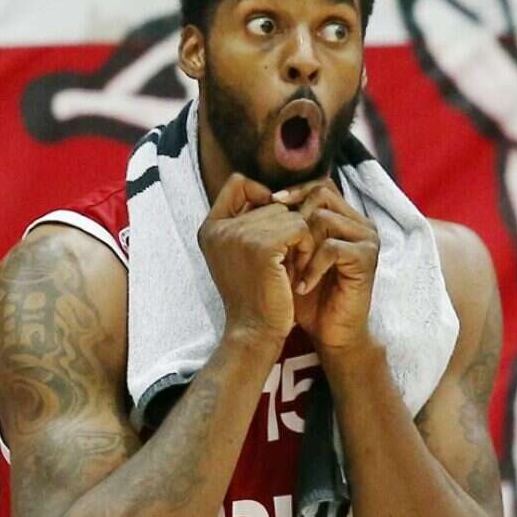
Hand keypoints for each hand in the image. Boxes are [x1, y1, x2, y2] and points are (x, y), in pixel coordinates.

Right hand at [198, 174, 313, 344]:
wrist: (254, 333)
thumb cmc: (255, 297)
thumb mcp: (241, 256)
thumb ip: (248, 224)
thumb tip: (280, 195)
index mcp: (209, 228)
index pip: (238, 183)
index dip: (262, 196)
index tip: (273, 228)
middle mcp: (219, 228)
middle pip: (271, 201)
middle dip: (286, 228)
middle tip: (285, 261)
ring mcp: (239, 235)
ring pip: (289, 214)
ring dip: (299, 239)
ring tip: (290, 266)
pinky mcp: (263, 246)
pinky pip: (300, 227)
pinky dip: (307, 247)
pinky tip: (299, 269)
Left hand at [273, 179, 379, 351]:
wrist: (331, 333)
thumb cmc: (308, 297)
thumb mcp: (289, 257)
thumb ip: (281, 229)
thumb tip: (254, 198)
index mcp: (343, 217)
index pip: (319, 186)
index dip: (292, 194)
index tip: (266, 209)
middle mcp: (359, 222)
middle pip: (322, 194)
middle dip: (293, 220)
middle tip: (278, 250)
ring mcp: (366, 238)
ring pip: (323, 218)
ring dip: (301, 246)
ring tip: (290, 272)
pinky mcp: (366, 257)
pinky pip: (331, 247)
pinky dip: (312, 267)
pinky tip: (302, 287)